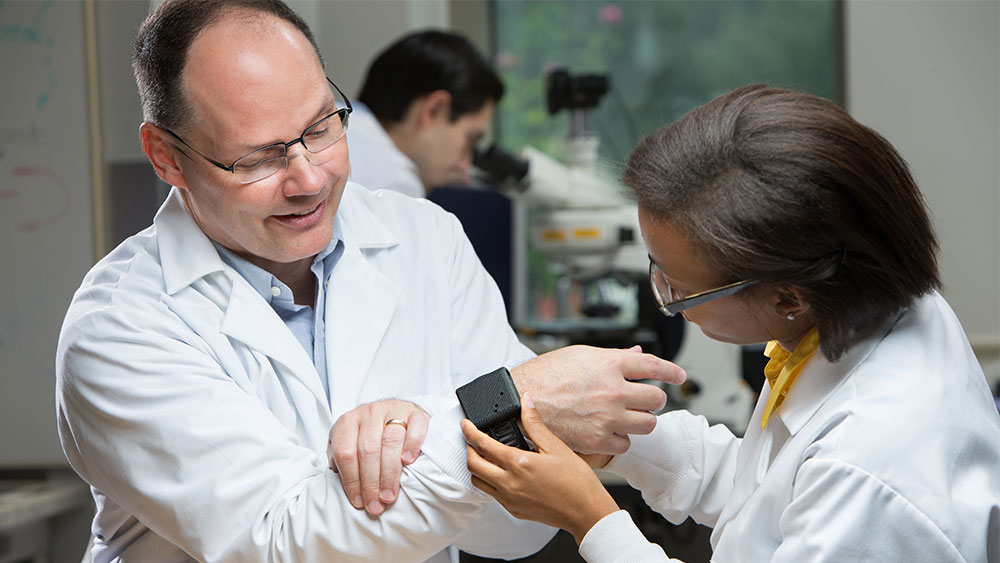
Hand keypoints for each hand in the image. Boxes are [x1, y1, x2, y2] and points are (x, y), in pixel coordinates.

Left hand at [328, 399, 428, 515]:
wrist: (393, 413)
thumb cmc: (368, 436)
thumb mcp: (348, 444)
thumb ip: (341, 462)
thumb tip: (342, 488)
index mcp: (347, 422)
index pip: (345, 453)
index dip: (351, 480)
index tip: (358, 501)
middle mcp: (369, 412)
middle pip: (368, 450)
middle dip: (371, 482)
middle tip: (376, 505)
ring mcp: (393, 409)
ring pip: (390, 441)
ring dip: (390, 473)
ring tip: (389, 495)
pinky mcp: (415, 411)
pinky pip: (416, 426)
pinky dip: (412, 444)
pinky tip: (408, 461)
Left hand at [464, 394, 620, 544]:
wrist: (585, 512)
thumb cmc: (576, 482)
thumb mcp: (556, 446)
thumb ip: (535, 424)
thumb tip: (526, 403)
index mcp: (519, 464)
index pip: (483, 444)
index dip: (470, 431)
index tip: (465, 424)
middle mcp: (509, 483)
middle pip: (473, 464)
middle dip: (468, 448)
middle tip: (473, 439)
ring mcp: (509, 499)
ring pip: (478, 482)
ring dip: (476, 467)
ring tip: (484, 456)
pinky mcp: (513, 509)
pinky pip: (491, 494)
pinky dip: (488, 481)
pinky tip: (500, 473)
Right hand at [510, 345, 684, 453]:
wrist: (519, 400)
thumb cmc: (545, 375)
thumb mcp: (580, 355)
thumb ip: (613, 357)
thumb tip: (636, 354)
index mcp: (610, 364)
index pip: (653, 366)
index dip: (671, 371)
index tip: (678, 376)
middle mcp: (613, 390)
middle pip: (656, 399)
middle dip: (652, 400)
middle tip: (642, 401)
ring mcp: (607, 417)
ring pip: (647, 424)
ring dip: (640, 421)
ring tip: (627, 417)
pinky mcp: (597, 440)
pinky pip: (626, 444)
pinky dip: (620, 439)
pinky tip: (608, 431)